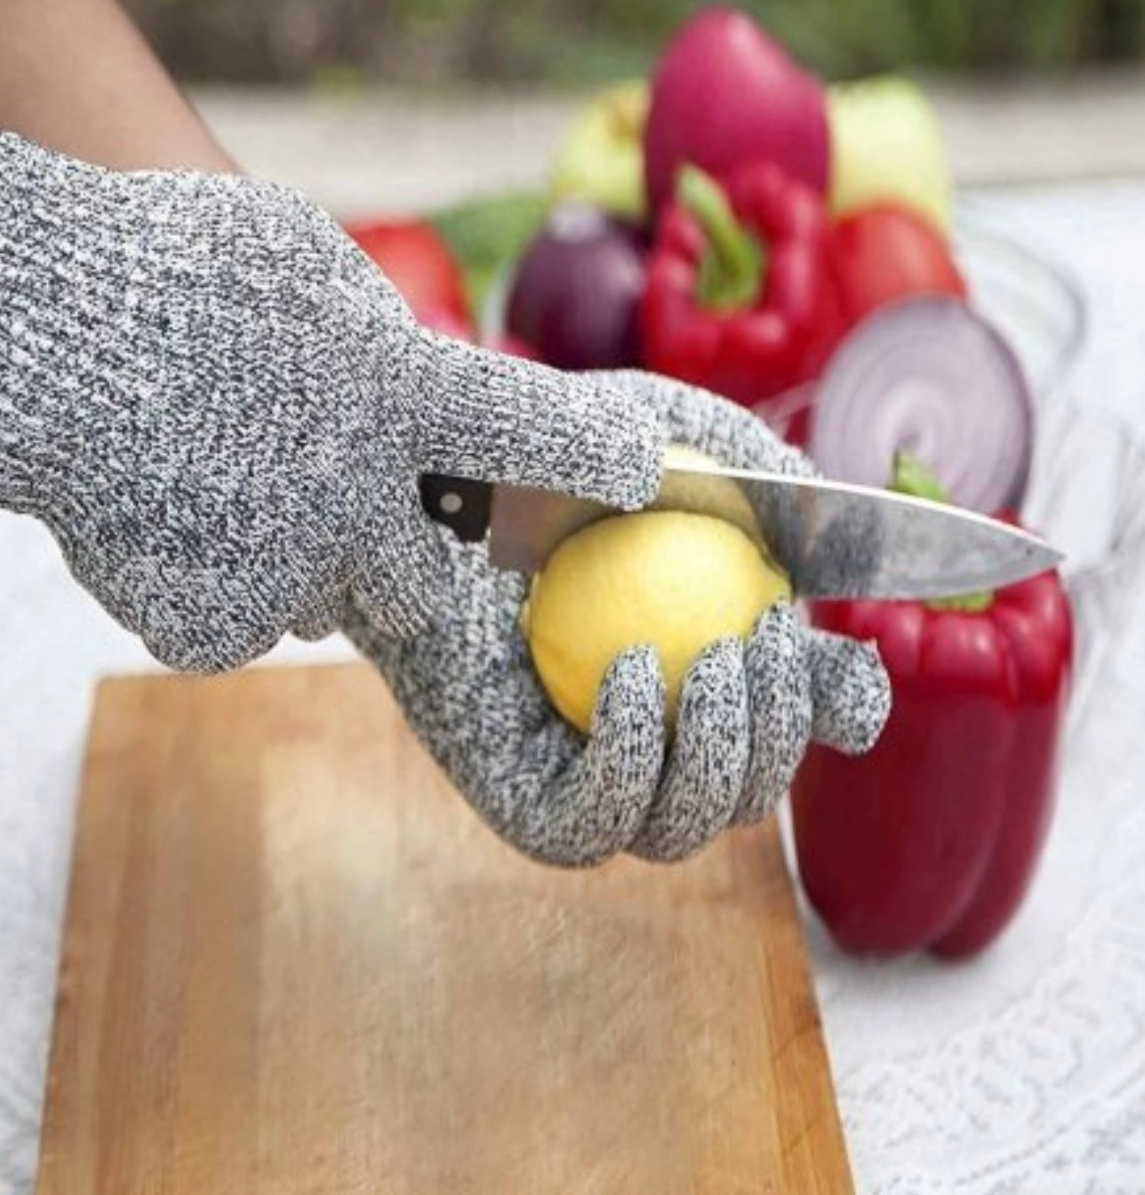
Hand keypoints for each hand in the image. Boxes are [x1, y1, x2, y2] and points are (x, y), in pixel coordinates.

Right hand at [0, 121, 663, 669]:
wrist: (27, 336)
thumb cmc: (174, 273)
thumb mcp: (308, 269)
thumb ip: (381, 348)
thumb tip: (417, 390)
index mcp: (394, 393)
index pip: (531, 435)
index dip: (595, 460)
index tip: (639, 472)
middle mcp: (358, 497)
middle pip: (426, 577)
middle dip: (399, 557)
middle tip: (335, 503)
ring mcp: (284, 568)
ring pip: (324, 598)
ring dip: (297, 559)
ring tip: (222, 478)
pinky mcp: (208, 618)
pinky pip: (243, 620)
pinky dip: (220, 582)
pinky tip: (173, 515)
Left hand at [346, 370, 889, 867]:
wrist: (409, 478)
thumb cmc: (527, 449)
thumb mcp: (656, 433)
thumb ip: (746, 471)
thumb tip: (818, 529)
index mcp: (687, 662)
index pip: (787, 715)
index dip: (837, 707)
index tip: (851, 668)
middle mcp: (642, 732)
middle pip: (746, 790)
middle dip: (783, 732)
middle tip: (767, 639)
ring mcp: (579, 775)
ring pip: (684, 827)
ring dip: (725, 754)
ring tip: (711, 659)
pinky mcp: (515, 801)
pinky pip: (593, 827)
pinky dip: (633, 766)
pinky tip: (627, 674)